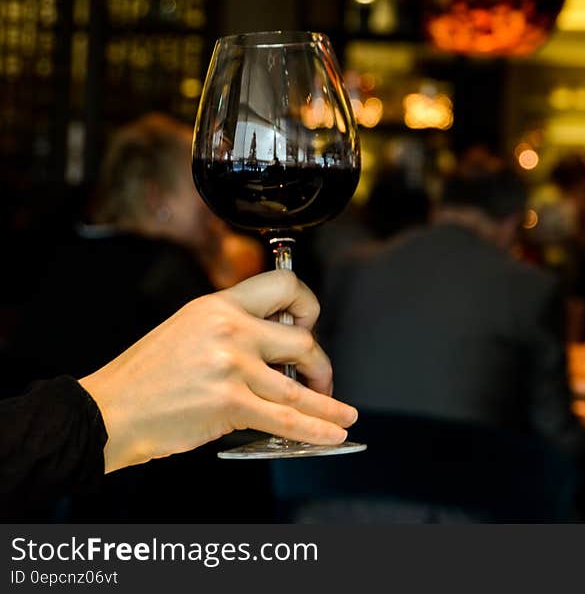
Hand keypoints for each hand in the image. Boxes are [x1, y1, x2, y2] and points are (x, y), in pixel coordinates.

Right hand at [79, 270, 357, 472]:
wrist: (110, 411)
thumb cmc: (146, 376)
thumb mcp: (188, 328)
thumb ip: (232, 327)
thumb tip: (276, 342)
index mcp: (219, 304)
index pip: (282, 284)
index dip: (307, 304)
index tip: (310, 323)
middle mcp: (230, 329)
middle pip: (302, 340)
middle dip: (320, 366)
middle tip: (320, 380)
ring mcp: (232, 366)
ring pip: (298, 386)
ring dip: (328, 404)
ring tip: (343, 414)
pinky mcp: (230, 402)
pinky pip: (286, 418)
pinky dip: (316, 429)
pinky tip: (332, 432)